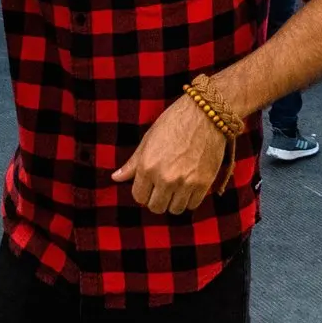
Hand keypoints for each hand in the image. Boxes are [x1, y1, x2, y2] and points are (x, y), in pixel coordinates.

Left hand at [111, 96, 227, 214]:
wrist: (205, 113)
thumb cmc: (174, 122)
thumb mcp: (149, 139)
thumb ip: (133, 163)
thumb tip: (115, 178)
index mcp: (147, 166)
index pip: (139, 197)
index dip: (143, 192)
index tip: (149, 186)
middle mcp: (164, 178)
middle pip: (156, 207)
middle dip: (157, 199)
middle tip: (162, 188)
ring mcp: (185, 183)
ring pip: (175, 209)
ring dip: (174, 201)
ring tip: (176, 187)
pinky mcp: (203, 184)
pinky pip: (193, 205)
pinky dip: (190, 199)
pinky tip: (189, 186)